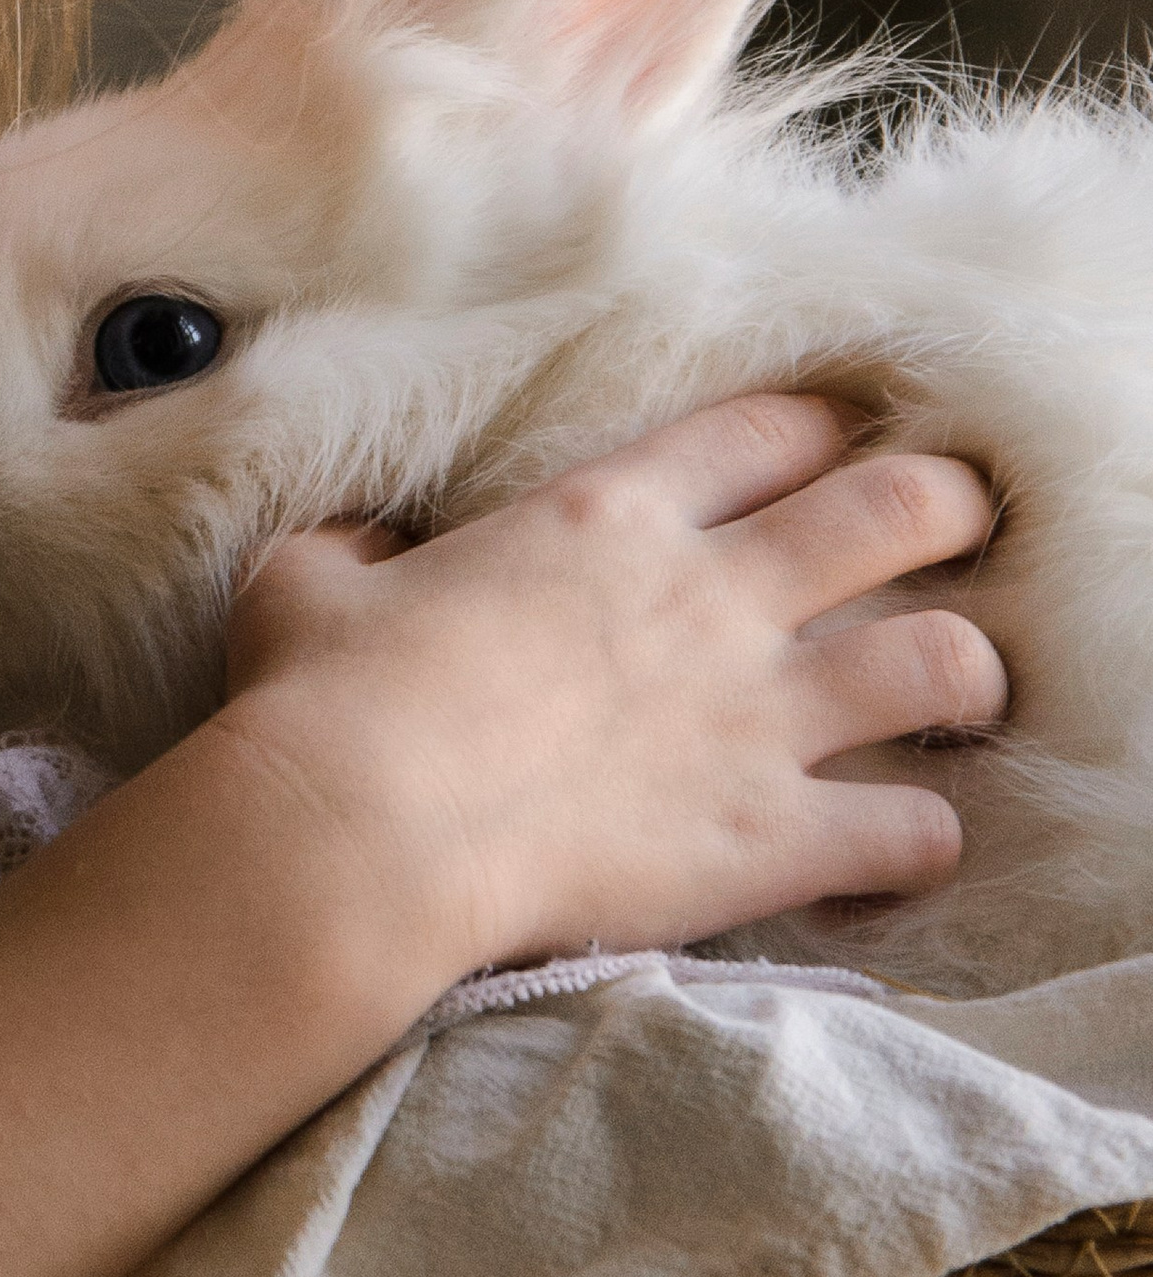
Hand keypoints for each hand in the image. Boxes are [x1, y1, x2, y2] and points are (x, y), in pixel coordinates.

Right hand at [218, 392, 1003, 980]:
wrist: (354, 839)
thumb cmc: (318, 703)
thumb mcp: (309, 581)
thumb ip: (358, 546)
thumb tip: (369, 545)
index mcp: (606, 516)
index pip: (769, 431)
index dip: (817, 431)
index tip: (827, 451)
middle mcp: (709, 598)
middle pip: (901, 507)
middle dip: (946, 508)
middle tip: (946, 531)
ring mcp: (756, 719)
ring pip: (944, 660)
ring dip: (966, 673)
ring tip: (957, 692)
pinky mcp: (771, 839)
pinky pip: (913, 831)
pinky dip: (922, 838)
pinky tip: (900, 845)